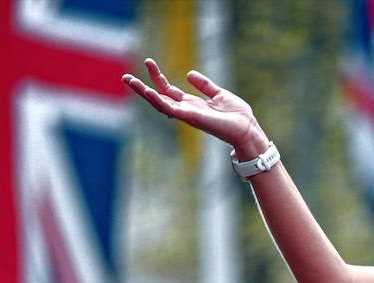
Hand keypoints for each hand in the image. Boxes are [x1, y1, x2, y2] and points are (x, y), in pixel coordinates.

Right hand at [123, 61, 268, 160]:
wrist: (248, 129)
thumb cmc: (238, 116)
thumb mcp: (219, 94)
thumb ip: (205, 85)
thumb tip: (189, 73)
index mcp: (192, 104)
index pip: (169, 90)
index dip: (157, 77)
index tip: (148, 62)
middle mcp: (186, 110)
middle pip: (158, 97)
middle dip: (142, 88)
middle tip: (125, 76)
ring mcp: (187, 115)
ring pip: (159, 103)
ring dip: (144, 93)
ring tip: (129, 81)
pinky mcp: (191, 118)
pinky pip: (170, 109)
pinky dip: (158, 100)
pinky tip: (147, 91)